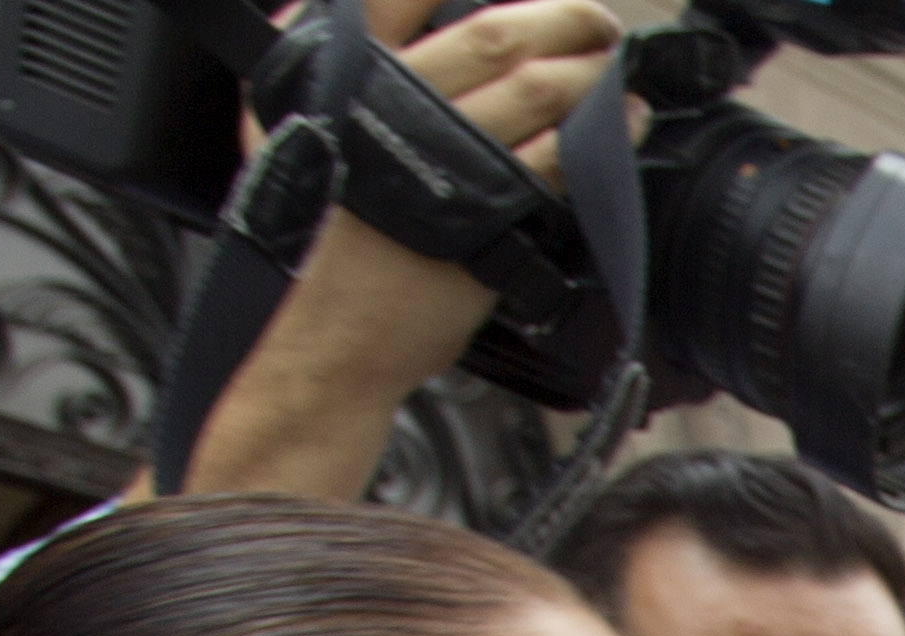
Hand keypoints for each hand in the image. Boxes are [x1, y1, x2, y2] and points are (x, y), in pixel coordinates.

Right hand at [167, 0, 620, 501]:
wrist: (322, 334)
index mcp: (340, 73)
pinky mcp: (487, 214)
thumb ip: (322, 63)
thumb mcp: (284, 129)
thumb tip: (374, 10)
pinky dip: (598, 136)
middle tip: (593, 19)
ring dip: (588, 72)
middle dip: (558, 17)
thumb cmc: (310, 234)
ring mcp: (444, 160)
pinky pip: (555, 159)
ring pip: (534, 92)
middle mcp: (392, 106)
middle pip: (492, 36)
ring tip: (613, 66)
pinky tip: (621, 124)